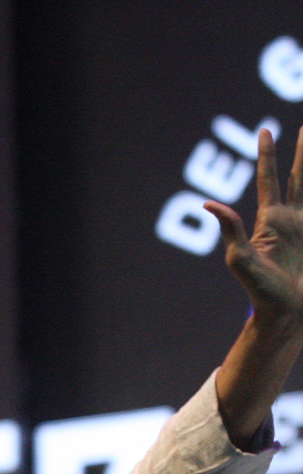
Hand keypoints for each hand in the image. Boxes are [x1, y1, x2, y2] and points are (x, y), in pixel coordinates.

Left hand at [205, 127, 302, 329]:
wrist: (289, 314)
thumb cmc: (260, 292)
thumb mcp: (241, 259)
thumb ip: (231, 229)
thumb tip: (209, 203)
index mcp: (270, 221)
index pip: (269, 179)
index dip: (268, 155)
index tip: (266, 130)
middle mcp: (291, 220)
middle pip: (299, 177)